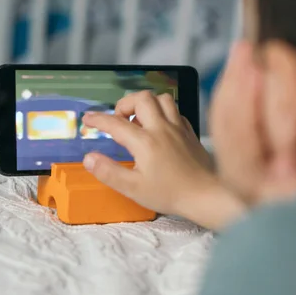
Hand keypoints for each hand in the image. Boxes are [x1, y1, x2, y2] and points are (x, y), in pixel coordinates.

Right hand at [82, 91, 244, 230]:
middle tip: (118, 119)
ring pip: (162, 99)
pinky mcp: (190, 133)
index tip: (88, 119)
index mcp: (145, 142)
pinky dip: (164, 113)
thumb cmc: (171, 194)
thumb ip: (109, 172)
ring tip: (139, 120)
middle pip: (142, 98)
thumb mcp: (133, 189)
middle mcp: (162, 129)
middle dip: (125, 104)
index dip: (98, 119)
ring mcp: (179, 128)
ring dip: (147, 104)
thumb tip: (89, 158)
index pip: (116, 123)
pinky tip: (160, 127)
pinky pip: (176, 112)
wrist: (206, 196)